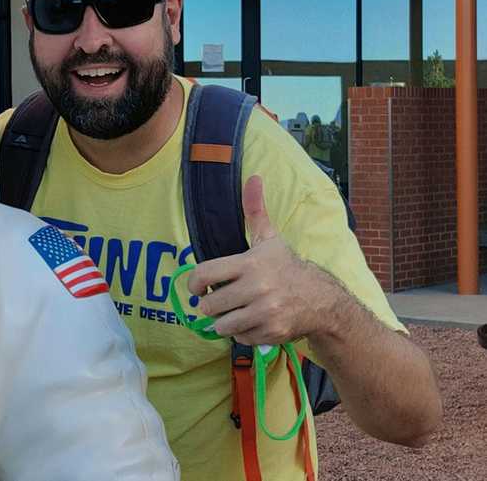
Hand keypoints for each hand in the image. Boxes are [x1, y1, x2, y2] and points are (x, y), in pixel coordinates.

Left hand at [186, 175, 341, 345]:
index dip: (194, 283)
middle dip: (211, 304)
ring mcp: (265, 313)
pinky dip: (242, 333)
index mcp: (250, 263)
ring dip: (224, 321)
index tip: (198, 287)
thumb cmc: (286, 266)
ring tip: (235, 311)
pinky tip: (253, 321)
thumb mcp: (269, 238)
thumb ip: (255, 210)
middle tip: (220, 300)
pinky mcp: (271, 333)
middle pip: (209, 305)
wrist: (322, 298)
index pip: (203, 275)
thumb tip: (254, 177)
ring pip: (221, 325)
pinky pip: (239, 338)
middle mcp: (257, 288)